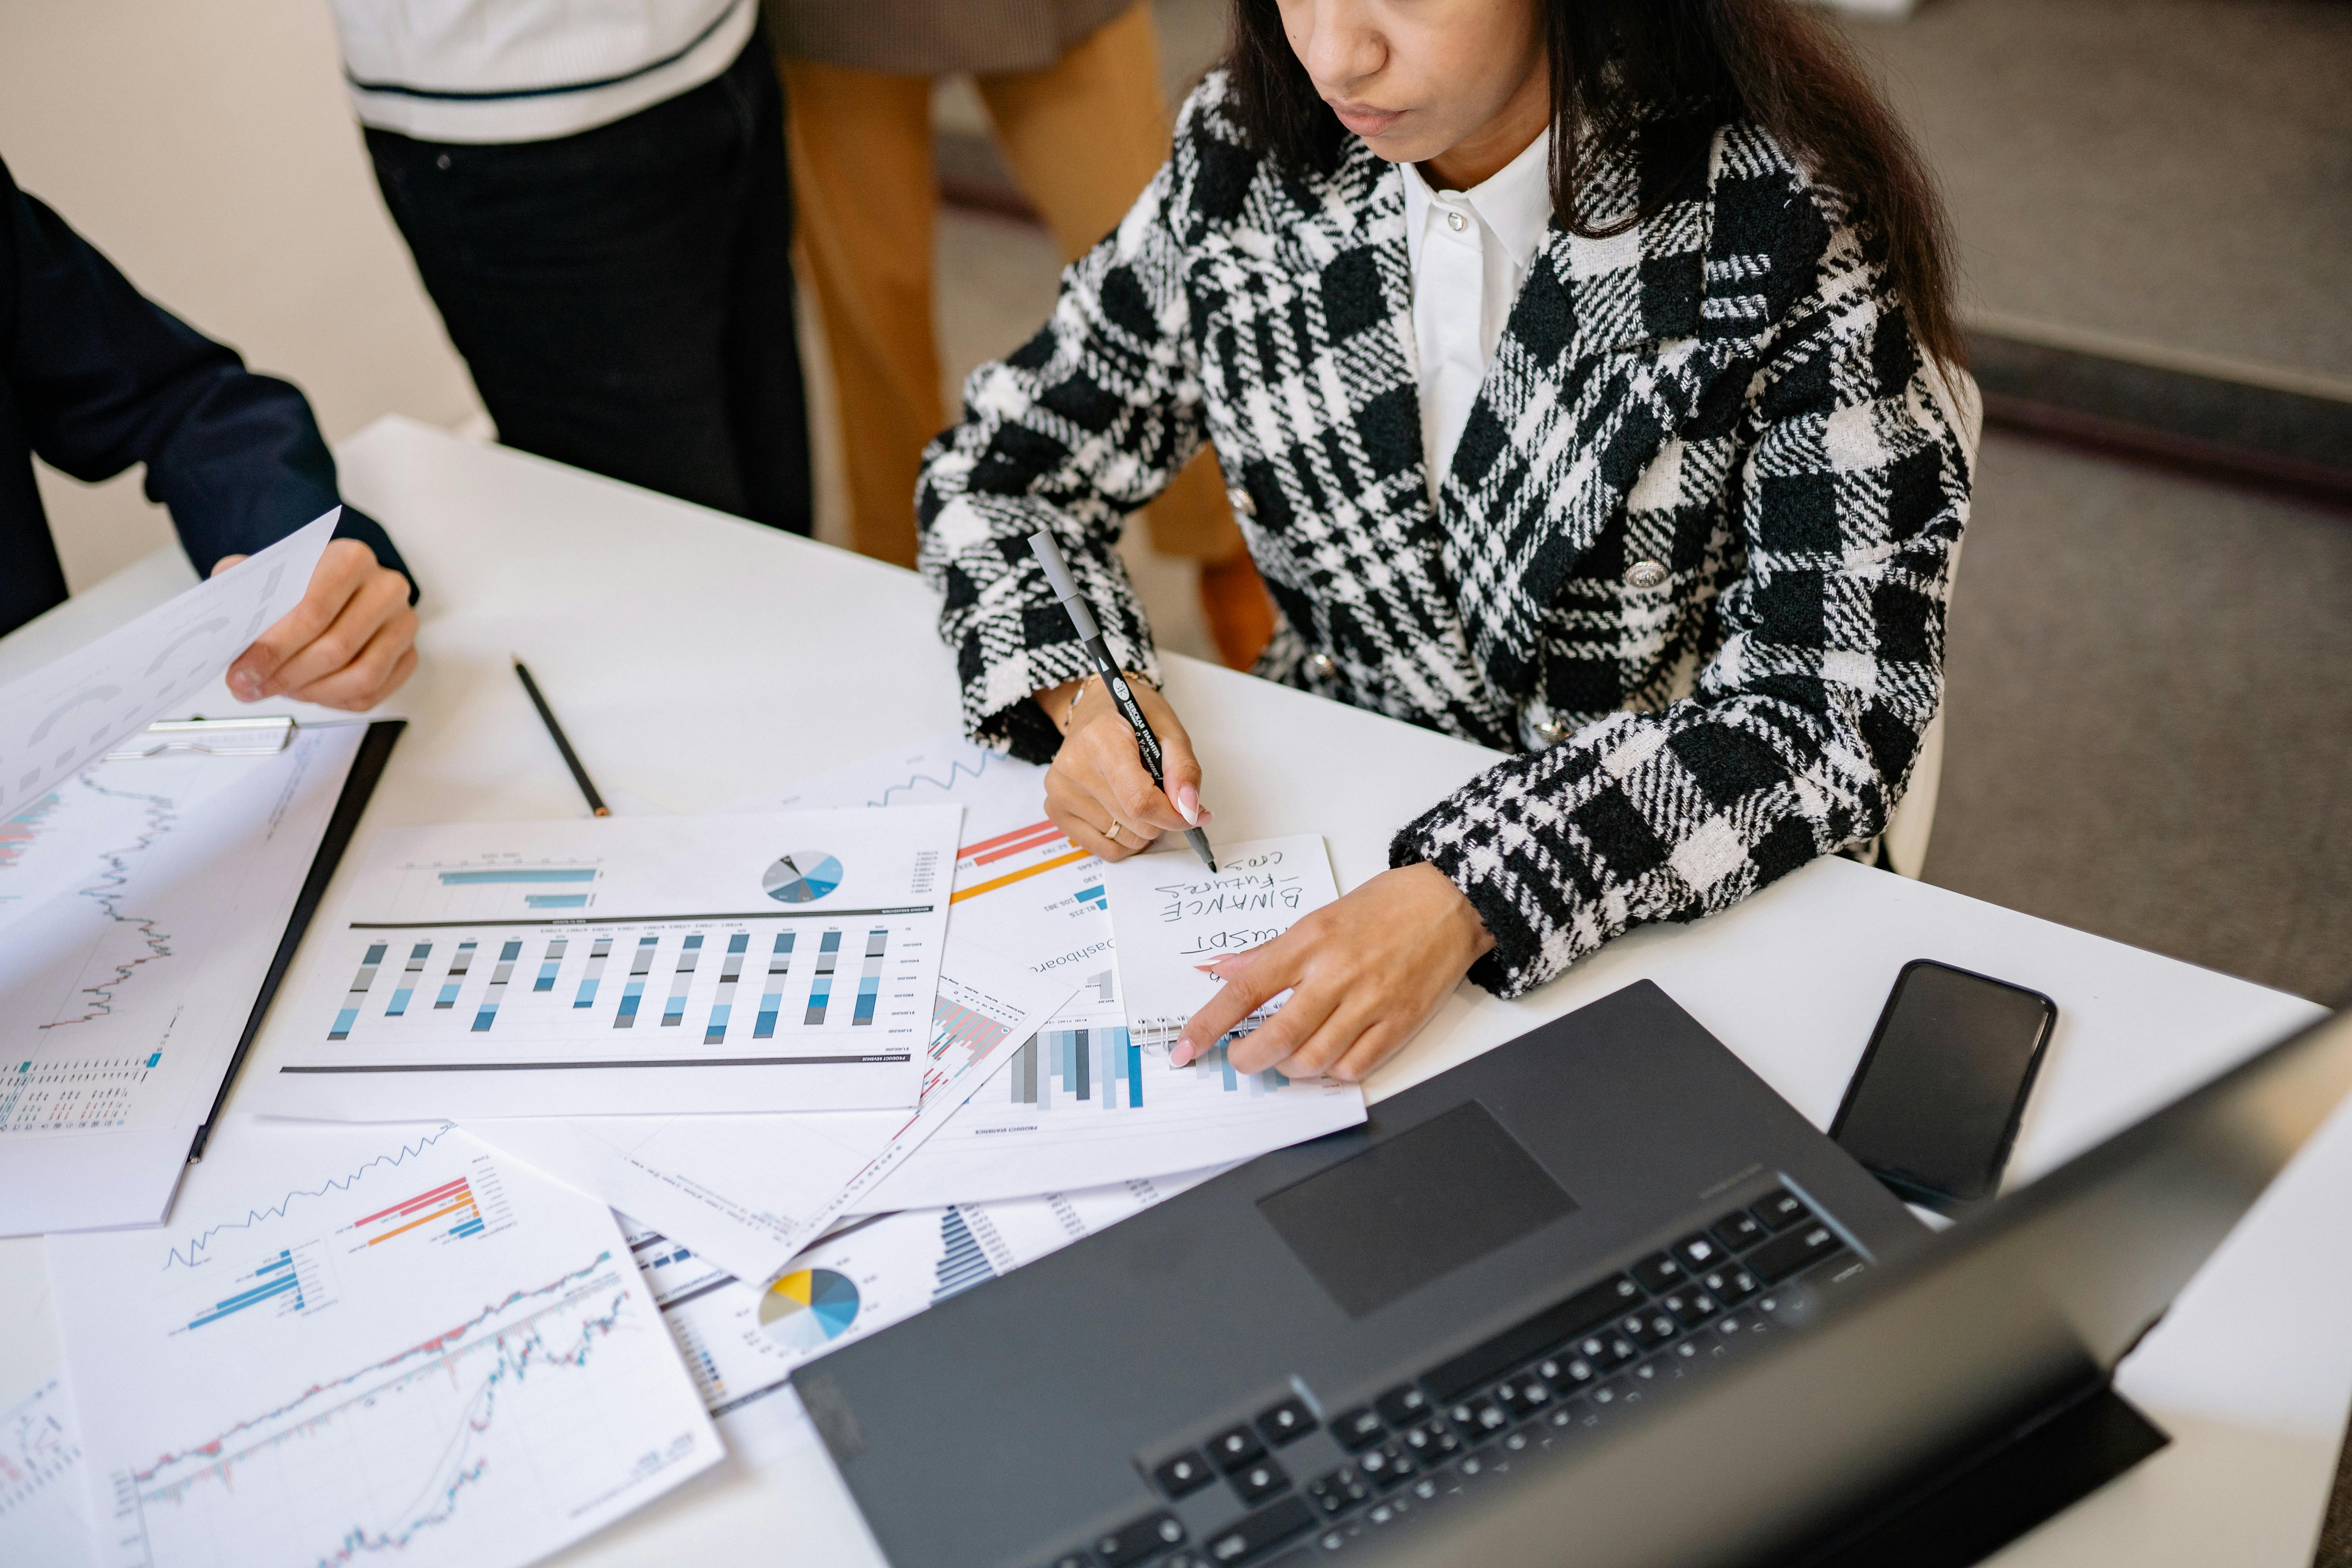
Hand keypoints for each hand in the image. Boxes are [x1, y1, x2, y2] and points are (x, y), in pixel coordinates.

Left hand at [216, 538, 417, 710]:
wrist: (336, 588)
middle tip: (251, 688)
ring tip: (281, 689)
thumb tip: (225, 619)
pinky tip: (309, 691)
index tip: (242, 671)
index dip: (274, 647)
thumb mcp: (266, 572)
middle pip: (337, 647)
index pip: (313, 609)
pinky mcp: (409, 655)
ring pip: (361, 676)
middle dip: (286, 675)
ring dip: (312, 692)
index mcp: (352, 559)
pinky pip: (373, 693)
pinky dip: (335, 701)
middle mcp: (387, 588)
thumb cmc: (301, 584)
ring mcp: (404, 623)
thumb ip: (242, 585)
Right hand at [1037, 673, 1212, 861]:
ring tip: (1137, 793)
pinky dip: (1125, 838)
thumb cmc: (1131, 718)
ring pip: (1125, 840)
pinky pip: (1106, 849)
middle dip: (1160, 816)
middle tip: (1158, 788)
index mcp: (1100, 738)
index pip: (1139, 801)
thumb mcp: (1168, 730)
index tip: (1191, 813)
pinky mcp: (1056, 810)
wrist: (1094, 711)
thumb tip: (1190, 811)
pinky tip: (1124, 812)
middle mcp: (1073, 767)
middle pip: (1135, 824)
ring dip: (1143, 826)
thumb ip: (1184, 770)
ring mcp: (1060, 792)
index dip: (1173, 815)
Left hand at [1173, 862, 1493, 1082]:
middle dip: (1248, 1060)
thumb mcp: (1317, 918)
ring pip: (1313, 1060)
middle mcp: (1336, 974)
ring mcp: (1370, 1003)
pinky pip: (1353, 1068)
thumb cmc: (1384, 907)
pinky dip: (1331, 1073)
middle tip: (1241, 1060)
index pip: (1244, 990)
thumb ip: (1269, 952)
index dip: (1208, 1026)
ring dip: (1289, 1069)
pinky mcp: (1399, 1024)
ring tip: (1286, 1058)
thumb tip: (1222, 970)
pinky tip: (1327, 1058)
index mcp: (1309, 942)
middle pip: (1277, 1038)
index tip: (1185, 1049)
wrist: (1449, 903)